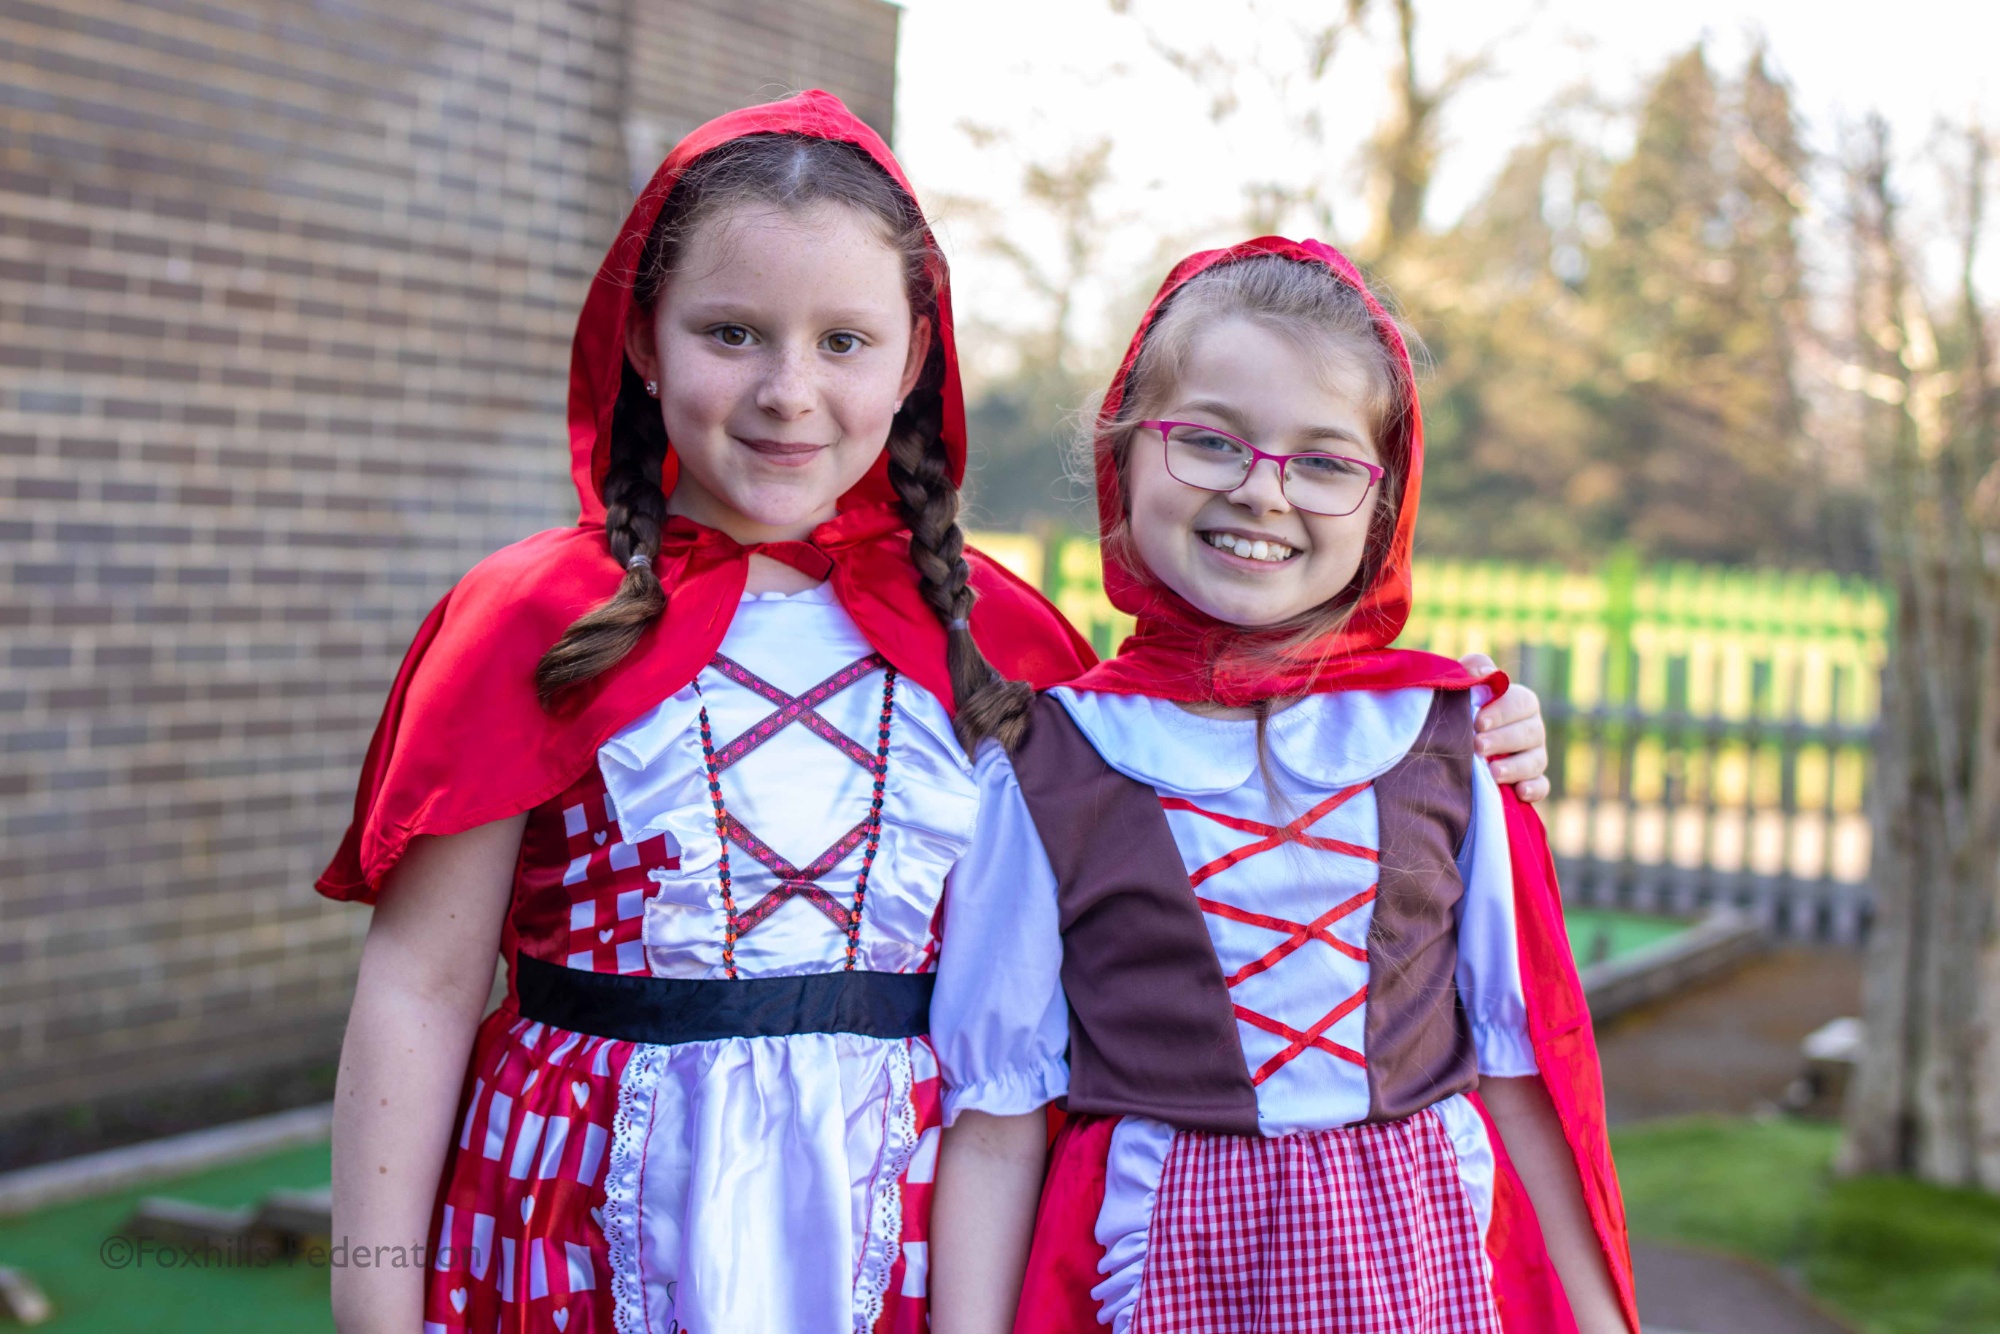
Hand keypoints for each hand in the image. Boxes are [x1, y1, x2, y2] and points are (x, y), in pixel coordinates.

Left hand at [1461, 653, 1549, 803]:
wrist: (1449, 748)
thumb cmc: (1460, 710)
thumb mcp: (1463, 686)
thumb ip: (1473, 670)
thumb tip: (1483, 672)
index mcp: (1520, 704)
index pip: (1522, 703)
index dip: (1503, 712)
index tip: (1478, 722)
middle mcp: (1532, 730)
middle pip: (1530, 733)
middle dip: (1504, 740)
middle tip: (1478, 746)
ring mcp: (1534, 757)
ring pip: (1536, 761)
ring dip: (1516, 767)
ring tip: (1493, 772)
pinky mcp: (1532, 782)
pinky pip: (1542, 787)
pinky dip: (1534, 789)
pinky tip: (1520, 792)